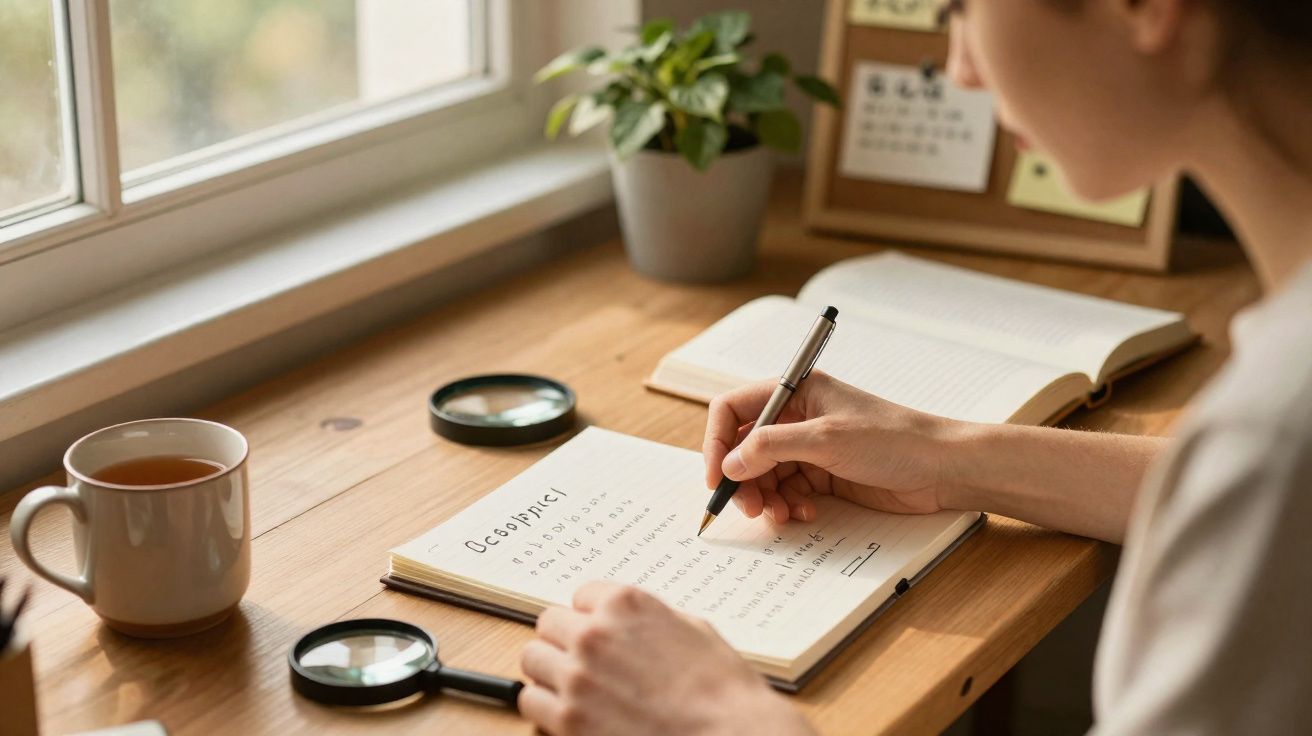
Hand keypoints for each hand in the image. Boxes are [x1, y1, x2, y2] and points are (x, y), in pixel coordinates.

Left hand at [518, 581, 813, 735]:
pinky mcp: (567, 719)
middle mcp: (594, 634)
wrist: (729, 734)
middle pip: (549, 624)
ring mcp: (576, 677)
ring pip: (533, 659)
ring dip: (551, 671)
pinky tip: (569, 712)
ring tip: (574, 687)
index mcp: (624, 604)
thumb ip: (649, 619)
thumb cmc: (721, 689)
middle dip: (566, 641)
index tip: (601, 634)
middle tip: (584, 661)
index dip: (593, 617)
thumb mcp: (692, 629)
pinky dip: (545, 707)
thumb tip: (629, 624)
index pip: (580, 596)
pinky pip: (530, 702)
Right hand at [703, 371, 957, 522]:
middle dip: (741, 478)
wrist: (942, 468)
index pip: (734, 410)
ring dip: (765, 497)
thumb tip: (729, 463)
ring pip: (763, 474)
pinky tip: (804, 513)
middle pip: (744, 447)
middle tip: (749, 508)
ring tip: (780, 515)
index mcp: (795, 392)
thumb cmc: (894, 439)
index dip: (717, 442)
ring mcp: (810, 447)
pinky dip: (787, 505)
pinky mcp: (824, 474)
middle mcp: (797, 417)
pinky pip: (787, 491)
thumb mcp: (827, 439)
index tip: (716, 477)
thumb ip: (771, 447)